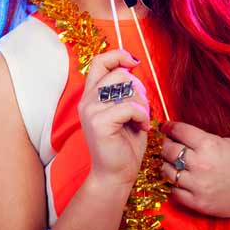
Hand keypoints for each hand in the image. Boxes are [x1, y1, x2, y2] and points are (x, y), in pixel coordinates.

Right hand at [78, 49, 150, 187]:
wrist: (116, 174)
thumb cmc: (124, 143)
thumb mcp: (125, 110)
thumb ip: (124, 89)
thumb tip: (132, 65)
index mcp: (91, 95)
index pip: (99, 61)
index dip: (118, 55)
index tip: (134, 63)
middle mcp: (87, 101)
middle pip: (119, 74)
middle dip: (139, 89)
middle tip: (141, 108)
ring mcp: (91, 111)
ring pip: (127, 88)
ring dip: (142, 104)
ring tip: (141, 120)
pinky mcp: (99, 123)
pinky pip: (129, 107)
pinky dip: (142, 116)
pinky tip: (141, 127)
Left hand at [159, 121, 229, 218]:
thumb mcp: (225, 142)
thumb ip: (201, 140)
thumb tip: (179, 135)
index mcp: (208, 144)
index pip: (178, 131)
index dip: (169, 127)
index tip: (165, 127)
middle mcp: (200, 164)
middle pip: (168, 150)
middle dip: (166, 145)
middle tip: (168, 144)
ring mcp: (198, 185)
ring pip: (166, 171)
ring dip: (167, 165)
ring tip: (173, 163)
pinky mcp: (198, 203)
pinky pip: (174, 192)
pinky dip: (174, 185)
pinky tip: (180, 180)